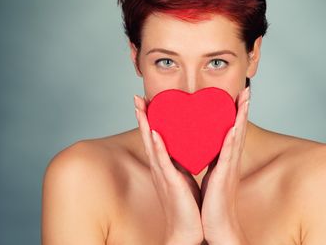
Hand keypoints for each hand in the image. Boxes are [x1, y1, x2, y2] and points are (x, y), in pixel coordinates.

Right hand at [134, 95, 203, 244]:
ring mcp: (163, 174)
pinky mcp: (170, 182)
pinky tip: (154, 133)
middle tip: (137, 96)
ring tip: (141, 106)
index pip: (155, 135)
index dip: (149, 118)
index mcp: (165, 164)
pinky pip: (163, 162)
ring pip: (152, 144)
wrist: (188, 229)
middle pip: (148, 136)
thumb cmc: (188, 203)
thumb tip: (187, 145)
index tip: (146, 99)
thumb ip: (182, 160)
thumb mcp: (185, 175)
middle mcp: (160, 166)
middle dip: (142, 116)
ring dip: (145, 124)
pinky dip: (158, 147)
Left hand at [200, 86, 250, 244]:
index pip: (232, 128)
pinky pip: (227, 155)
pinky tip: (234, 126)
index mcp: (225, 157)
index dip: (236, 111)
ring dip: (241, 116)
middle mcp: (230, 159)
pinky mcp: (224, 177)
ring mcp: (229, 167)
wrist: (217, 226)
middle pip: (239, 127)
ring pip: (237, 136)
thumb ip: (211, 158)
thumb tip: (207, 145)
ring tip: (245, 97)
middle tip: (247, 87)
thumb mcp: (211, 174)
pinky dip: (231, 140)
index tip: (238, 93)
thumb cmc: (212, 202)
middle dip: (243, 107)